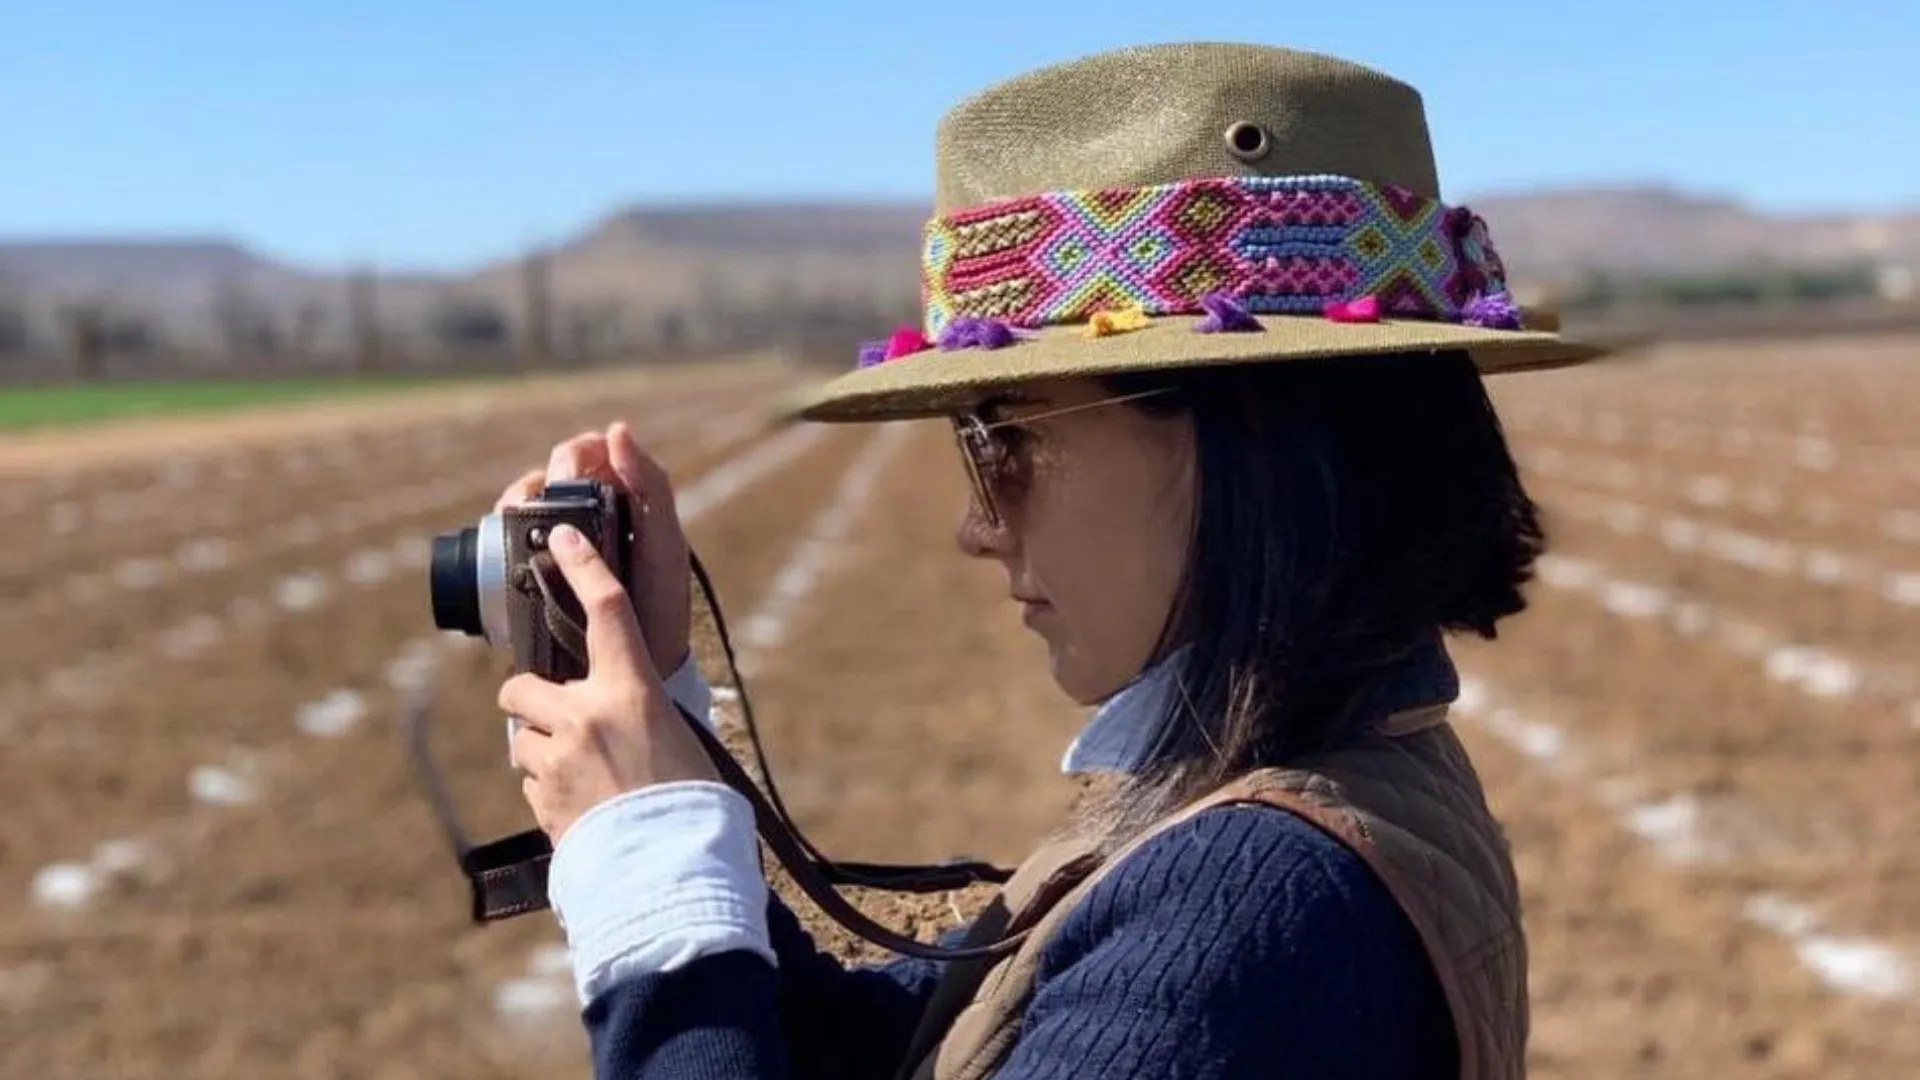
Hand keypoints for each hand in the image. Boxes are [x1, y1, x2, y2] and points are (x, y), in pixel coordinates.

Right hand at [495, 420, 691, 676]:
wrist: (636, 667)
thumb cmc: (660, 605)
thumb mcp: (663, 546)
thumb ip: (651, 488)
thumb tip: (618, 429)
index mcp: (624, 500)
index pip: (591, 452)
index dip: (574, 455)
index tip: (565, 481)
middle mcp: (591, 514)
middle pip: (550, 473)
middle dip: (539, 482)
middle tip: (537, 507)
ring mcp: (562, 540)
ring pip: (526, 500)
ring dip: (516, 503)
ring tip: (514, 522)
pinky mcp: (537, 567)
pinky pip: (510, 535)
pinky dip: (502, 531)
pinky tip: (502, 542)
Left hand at [499, 522, 718, 841]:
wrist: (671, 872)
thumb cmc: (694, 806)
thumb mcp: (680, 741)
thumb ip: (641, 716)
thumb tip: (621, 714)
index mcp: (633, 692)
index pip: (607, 611)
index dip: (584, 568)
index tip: (561, 540)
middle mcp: (586, 716)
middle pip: (521, 685)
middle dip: (530, 701)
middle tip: (558, 721)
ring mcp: (556, 758)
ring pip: (519, 738)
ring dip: (541, 751)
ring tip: (584, 779)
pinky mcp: (540, 798)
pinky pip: (529, 780)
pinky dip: (547, 789)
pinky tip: (583, 807)